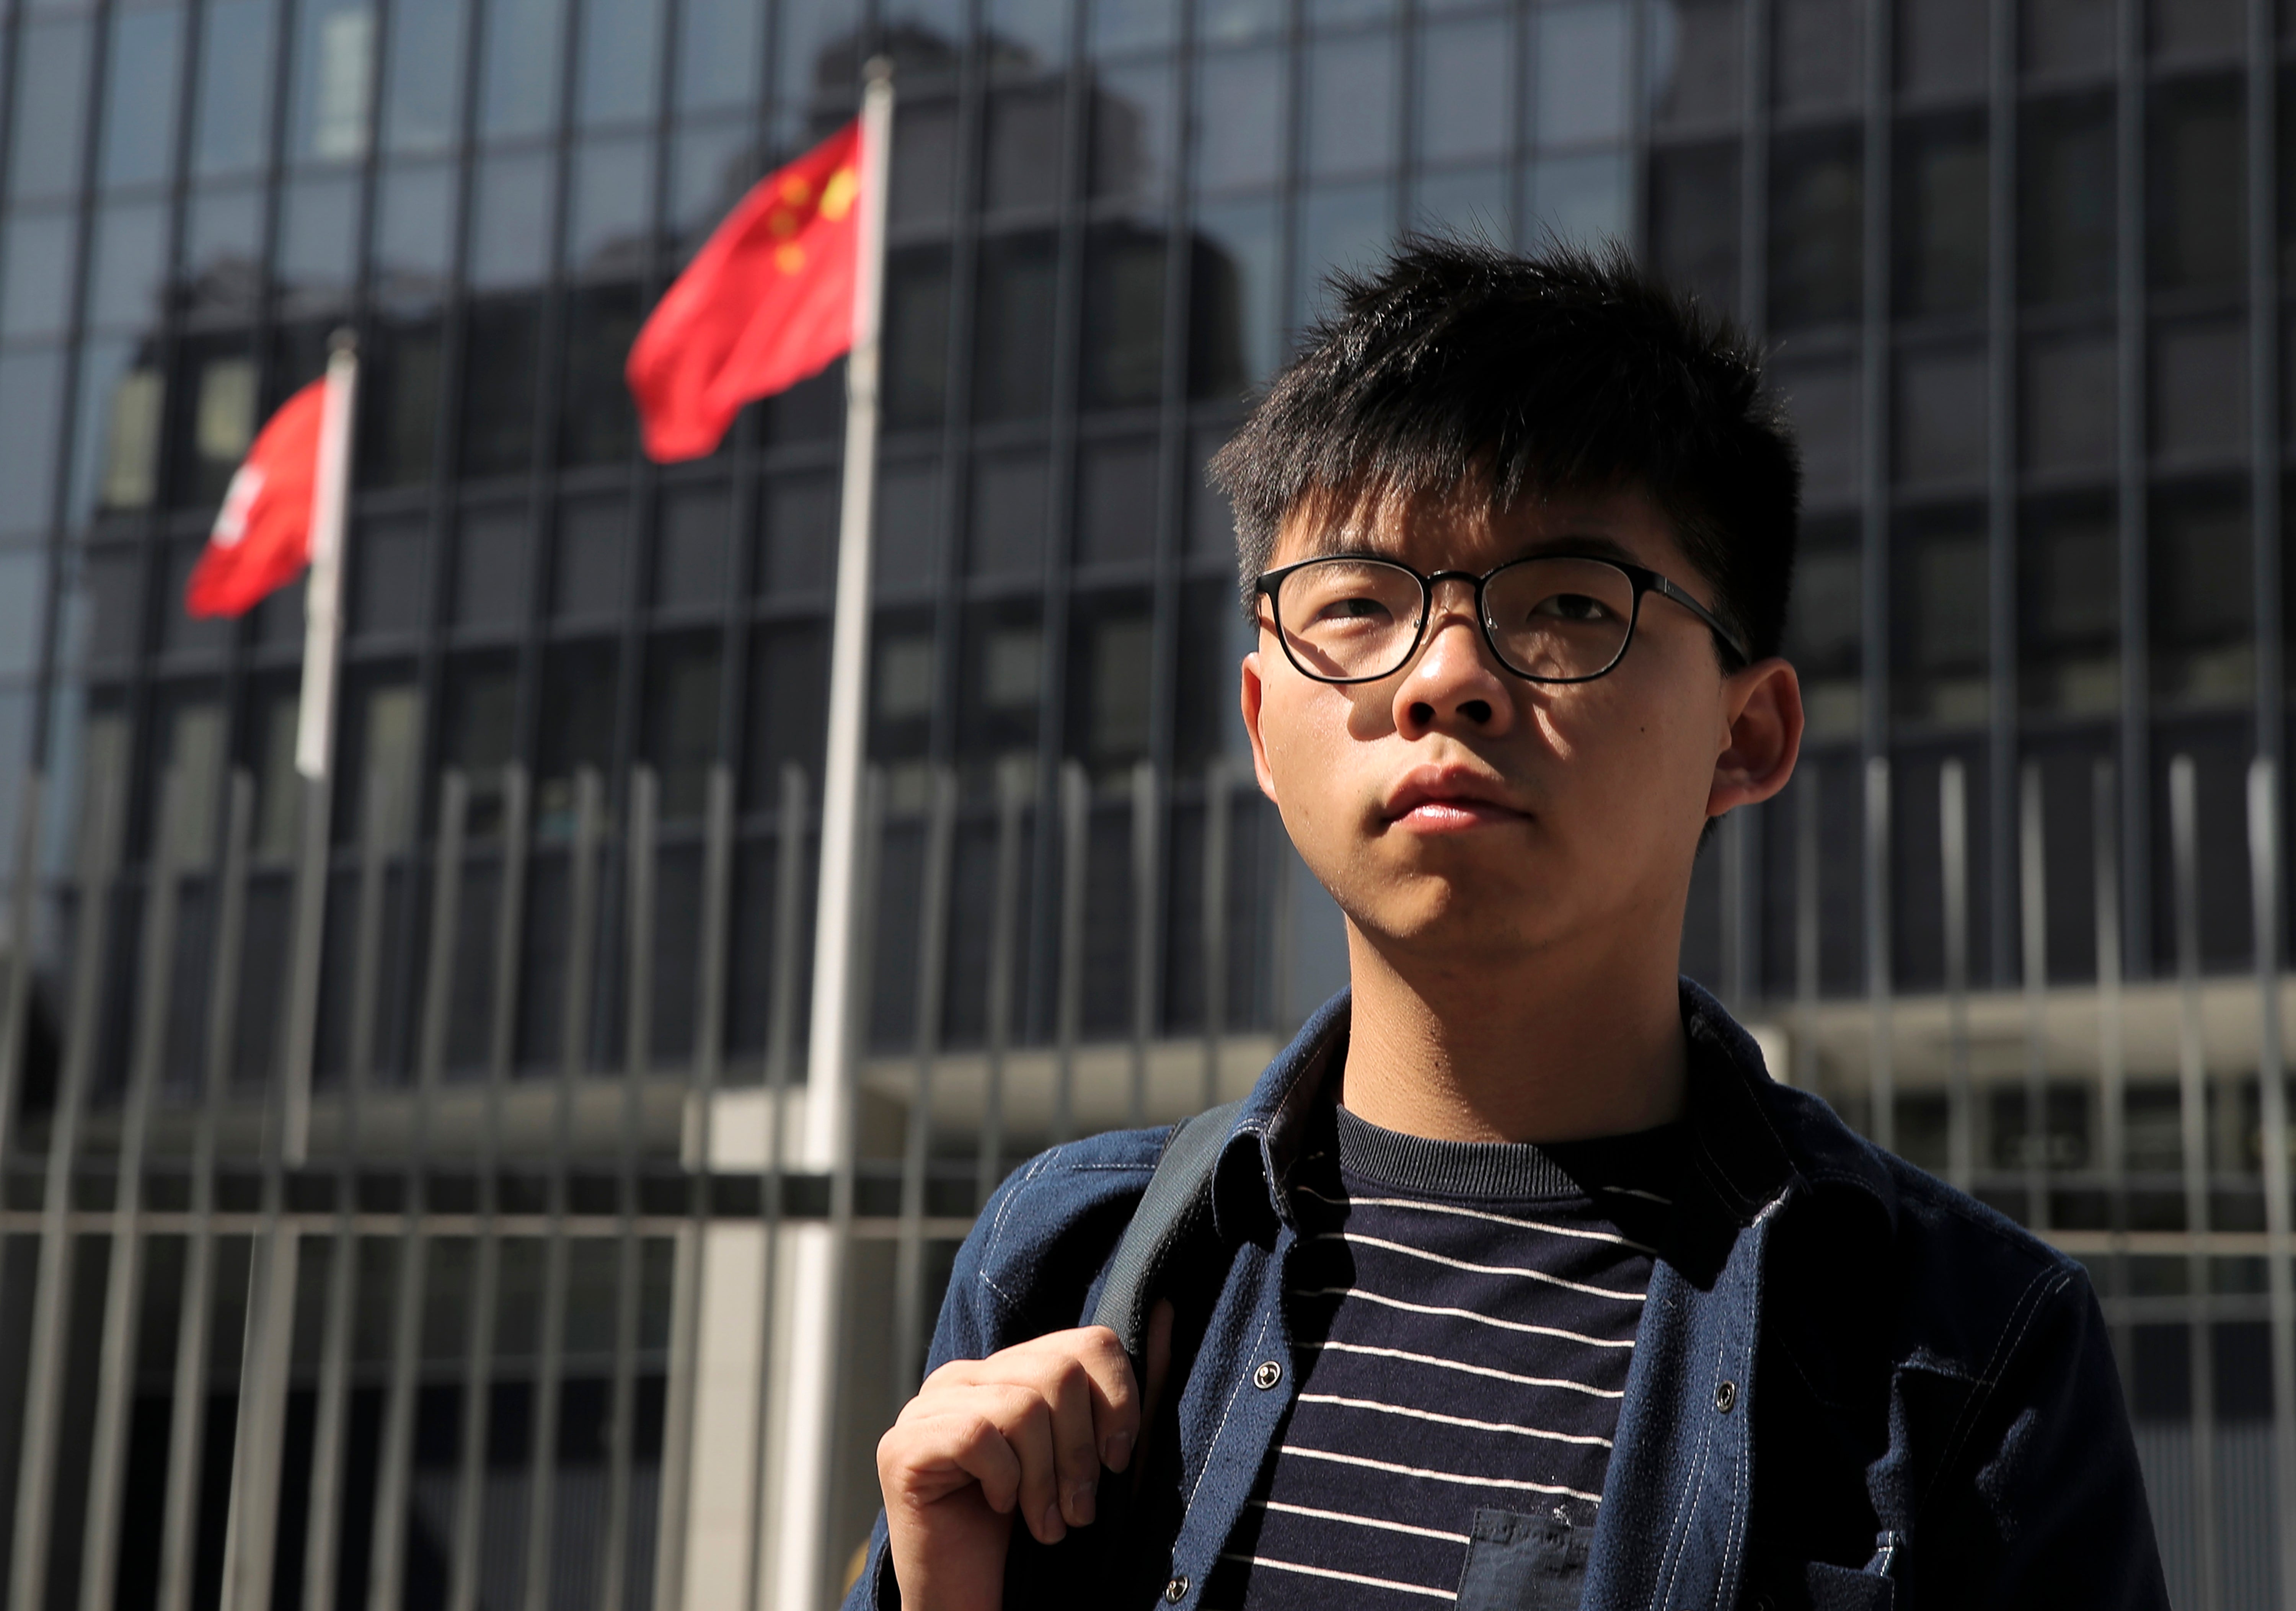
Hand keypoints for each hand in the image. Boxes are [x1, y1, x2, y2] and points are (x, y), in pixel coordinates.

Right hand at [876, 1302, 1172, 1610]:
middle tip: (1078, 1509)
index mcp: (1009, 1370)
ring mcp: (927, 1406)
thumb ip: (1122, 1394)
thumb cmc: (1032, 1531)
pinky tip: (1000, 1509)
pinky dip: (1004, 1483)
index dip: (1117, 1404)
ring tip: (1044, 1521)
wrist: (972, 1598)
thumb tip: (1166, 1311)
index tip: (1116, 1462)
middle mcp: (965, 1376)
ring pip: (1022, 1407)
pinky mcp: (903, 1446)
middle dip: (1080, 1453)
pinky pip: (979, 1437)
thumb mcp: (1091, 1458)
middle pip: (1059, 1372)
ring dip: (1044, 1481)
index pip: (1087, 1342)